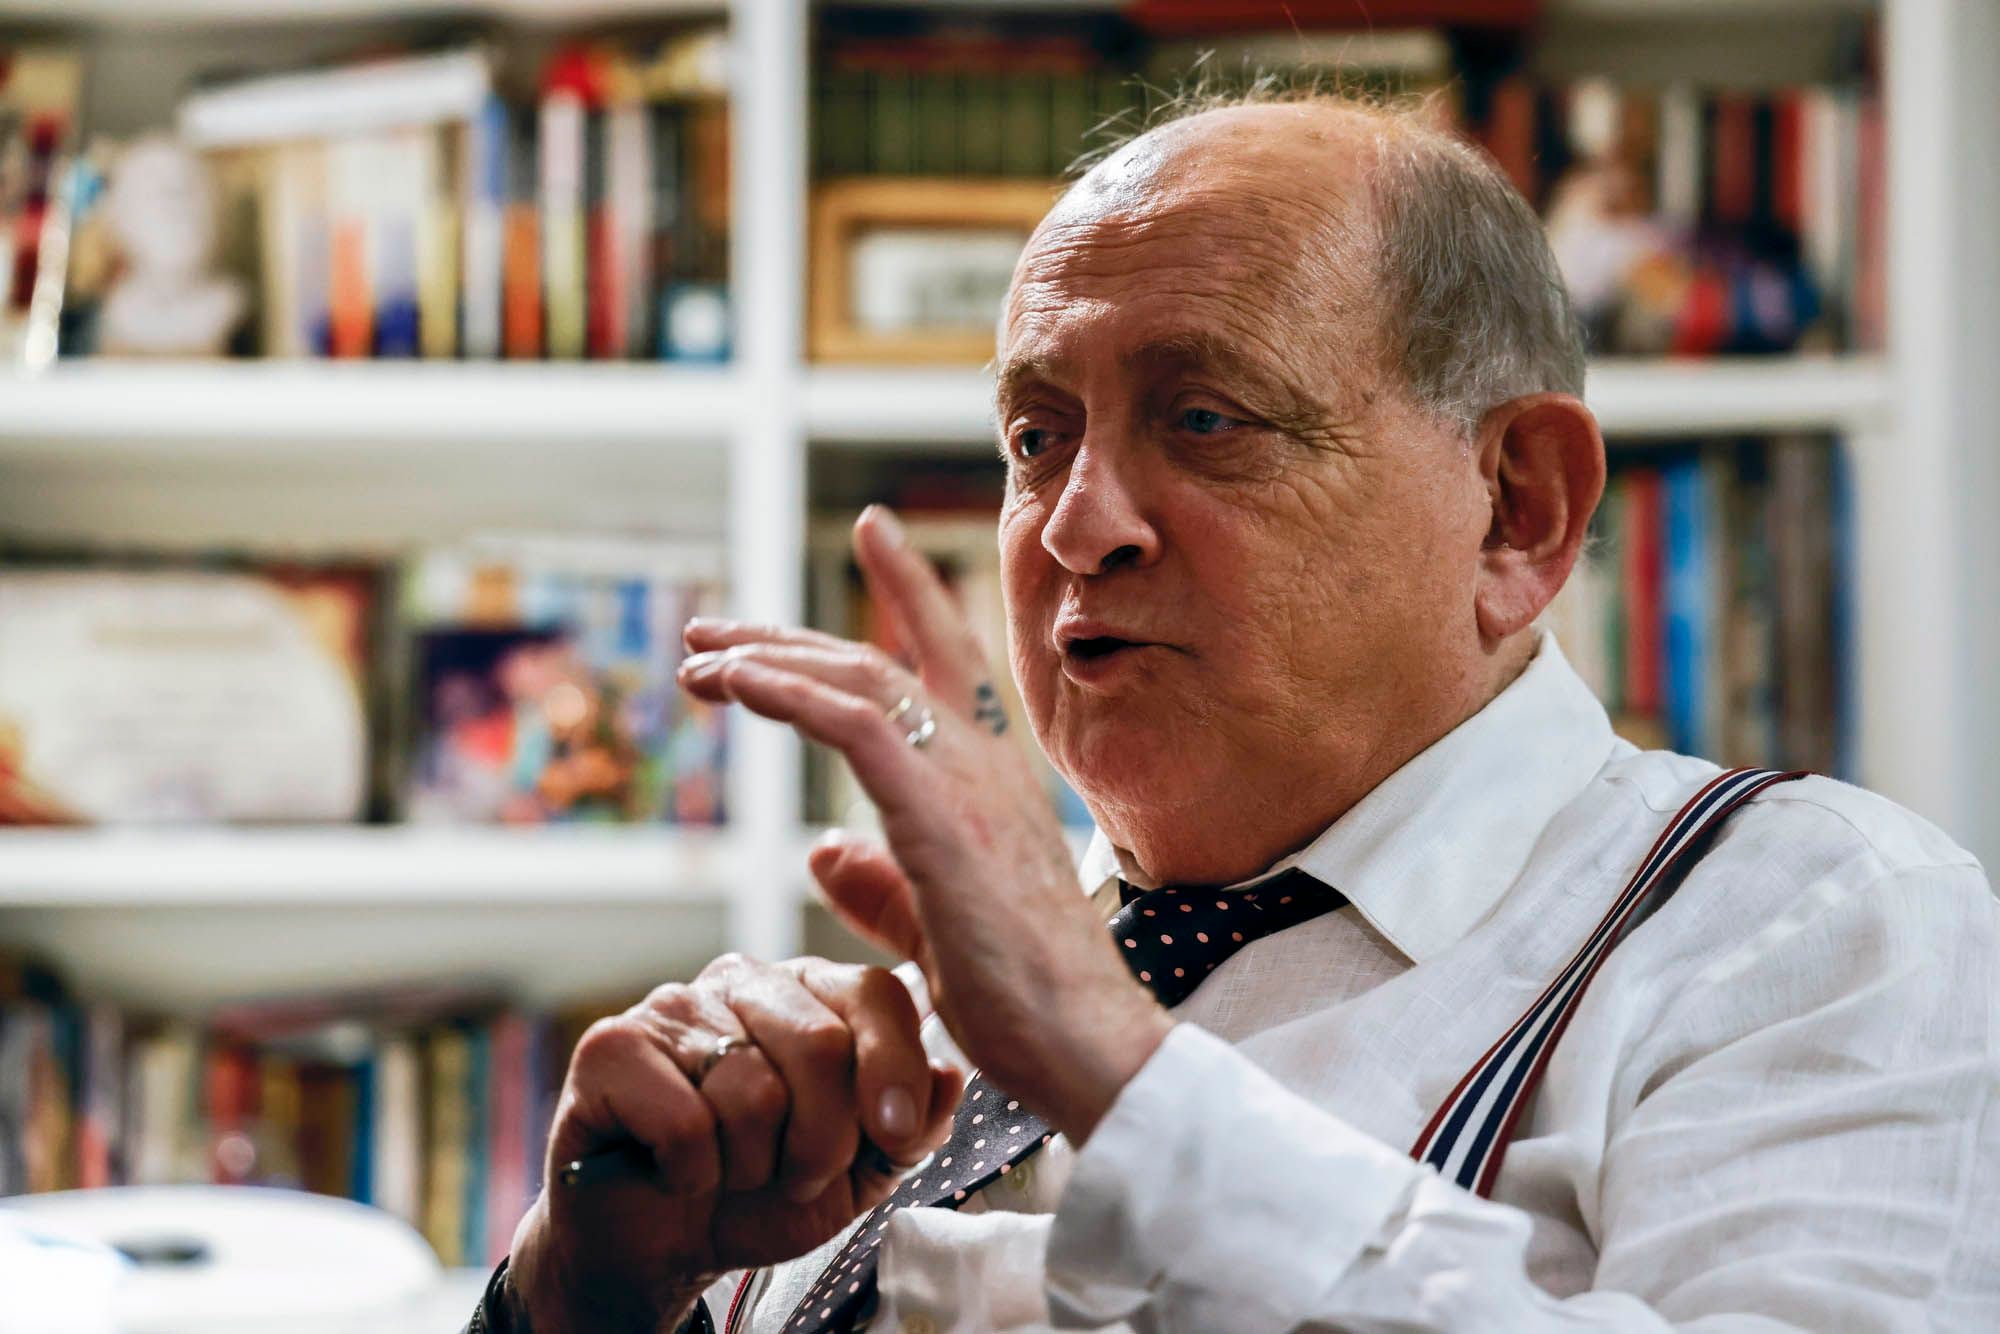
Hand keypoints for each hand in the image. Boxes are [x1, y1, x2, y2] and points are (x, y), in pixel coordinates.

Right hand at [507, 955, 962, 1333]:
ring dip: (748, 1166)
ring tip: (725, 1168)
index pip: (878, 995)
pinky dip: (689, 1171)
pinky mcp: (609, 1044)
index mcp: (812, 993)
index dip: (893, 1072)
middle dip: (820, 1142)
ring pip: (752, 1092)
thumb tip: (950, 1076)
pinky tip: (673, 1168)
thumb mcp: (859, 1171)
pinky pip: (684, 1120)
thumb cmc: (760, 1193)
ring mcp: (674, 1004)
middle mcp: (744, 980)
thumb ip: (911, 1126)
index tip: (892, 1136)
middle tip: (789, 1172)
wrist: (661, 1245)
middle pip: (822, 1045)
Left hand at [679, 506, 1173, 1141]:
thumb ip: (878, 883)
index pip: (948, 654)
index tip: (871, 529)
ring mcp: (968, 782)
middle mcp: (984, 760)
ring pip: (860, 679)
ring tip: (699, 656)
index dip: (908, 586)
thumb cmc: (1021, 995)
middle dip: (786, 638)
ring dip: (768, 658)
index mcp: (990, 777)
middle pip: (878, 660)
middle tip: (712, 631)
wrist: (1082, 1041)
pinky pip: (854, 725)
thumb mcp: (932, 927)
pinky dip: (789, 692)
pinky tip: (735, 684)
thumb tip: (821, 849)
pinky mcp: (942, 815)